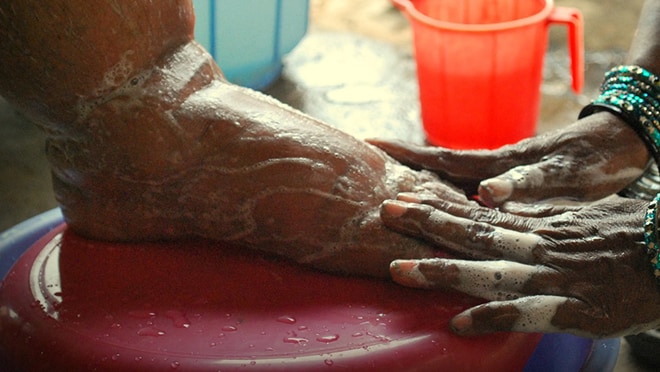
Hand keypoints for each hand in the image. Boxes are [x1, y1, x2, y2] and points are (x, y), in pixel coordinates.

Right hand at [368, 112, 649, 206]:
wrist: (618, 148)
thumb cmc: (592, 160)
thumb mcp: (561, 173)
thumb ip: (525, 184)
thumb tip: (485, 194)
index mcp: (496, 166)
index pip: (441, 159)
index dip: (406, 154)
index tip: (372, 145)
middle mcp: (490, 171)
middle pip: (436, 170)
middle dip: (401, 168)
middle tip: (365, 170)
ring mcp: (498, 180)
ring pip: (451, 184)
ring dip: (421, 187)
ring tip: (390, 194)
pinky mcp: (511, 191)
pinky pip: (470, 197)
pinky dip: (450, 201)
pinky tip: (442, 213)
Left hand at [380, 192, 659, 337]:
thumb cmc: (630, 237)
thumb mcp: (578, 220)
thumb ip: (539, 221)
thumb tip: (503, 216)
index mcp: (539, 226)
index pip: (479, 214)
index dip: (439, 207)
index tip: (404, 196)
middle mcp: (537, 247)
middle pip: (473, 232)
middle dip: (426, 222)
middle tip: (385, 210)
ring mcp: (552, 278)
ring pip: (487, 271)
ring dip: (441, 271)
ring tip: (398, 270)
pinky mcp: (574, 311)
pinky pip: (524, 315)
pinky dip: (490, 319)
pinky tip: (456, 324)